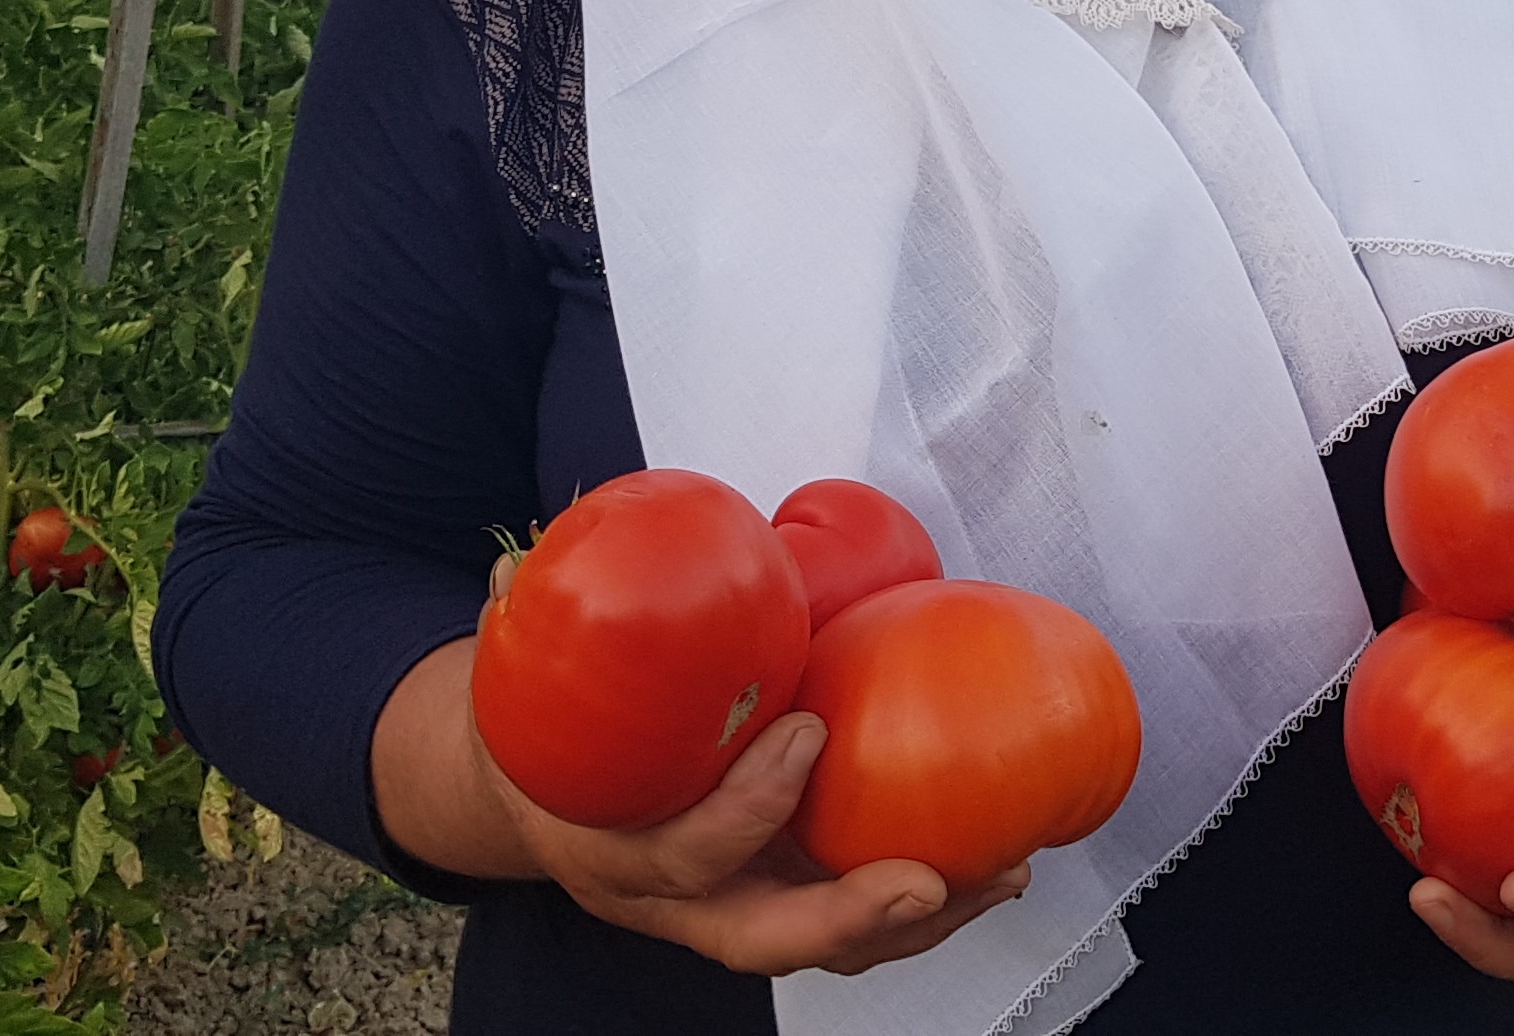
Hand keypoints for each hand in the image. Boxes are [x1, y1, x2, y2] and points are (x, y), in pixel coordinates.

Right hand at [400, 552, 1025, 976]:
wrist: (524, 796)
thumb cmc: (540, 734)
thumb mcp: (516, 686)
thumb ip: (528, 628)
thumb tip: (527, 570)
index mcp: (608, 850)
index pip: (683, 855)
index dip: (745, 807)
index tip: (805, 731)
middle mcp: (672, 901)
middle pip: (766, 938)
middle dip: (849, 916)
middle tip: (924, 879)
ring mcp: (728, 907)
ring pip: (824, 944)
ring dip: (915, 919)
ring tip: (997, 873)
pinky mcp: (775, 896)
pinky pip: (848, 918)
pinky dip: (921, 900)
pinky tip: (987, 863)